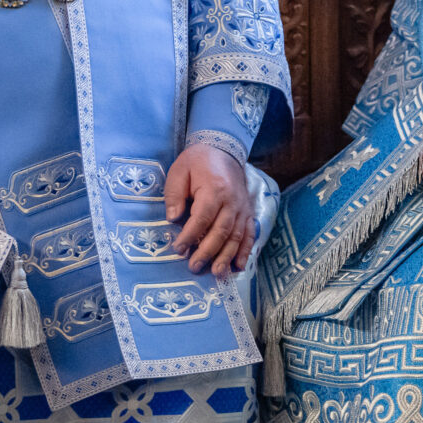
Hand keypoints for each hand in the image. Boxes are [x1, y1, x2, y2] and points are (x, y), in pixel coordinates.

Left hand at [167, 142, 256, 274]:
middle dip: (207, 251)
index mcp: (215, 189)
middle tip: (194, 267)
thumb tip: (173, 218)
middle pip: (221, 231)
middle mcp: (232, 201)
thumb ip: (174, 195)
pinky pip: (249, 234)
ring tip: (217, 273)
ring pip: (236, 236)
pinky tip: (239, 266)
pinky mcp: (249, 213)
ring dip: (226, 256)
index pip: (202, 217)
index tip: (178, 249)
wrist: (223, 149)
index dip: (190, 235)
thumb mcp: (179, 171)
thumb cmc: (197, 162)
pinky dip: (245, 251)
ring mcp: (243, 208)